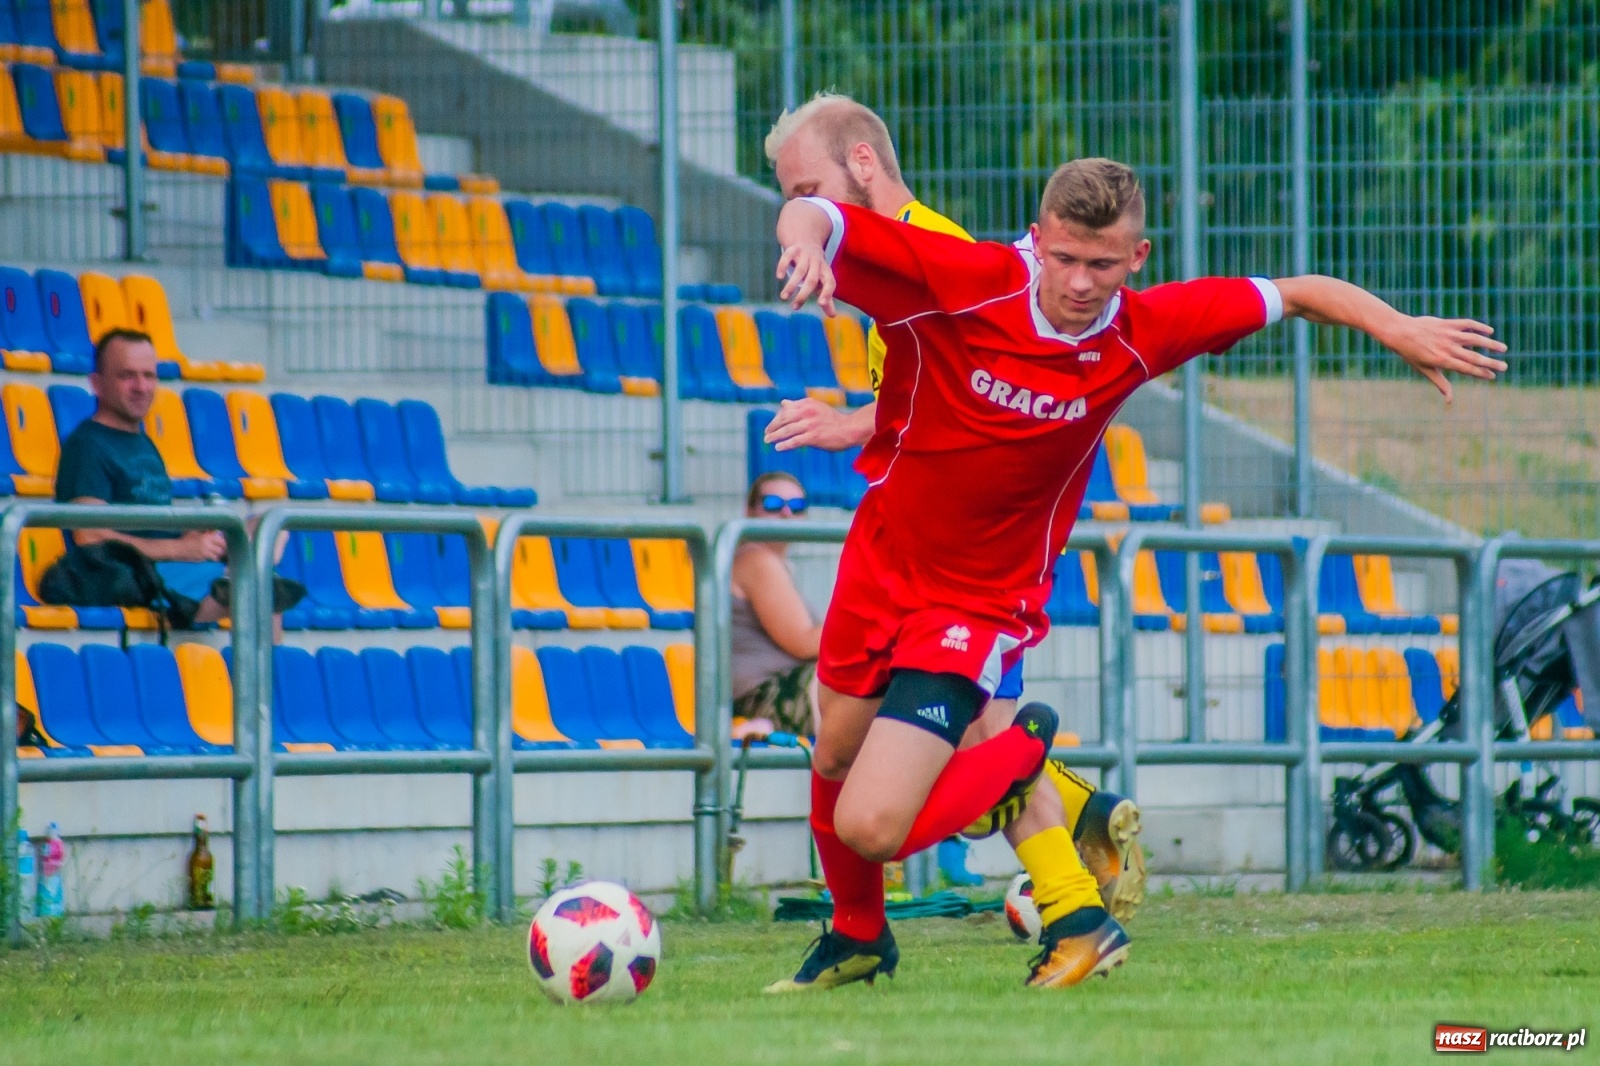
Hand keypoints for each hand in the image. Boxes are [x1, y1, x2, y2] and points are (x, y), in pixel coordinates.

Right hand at [175, 529, 226, 562]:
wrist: (176, 548)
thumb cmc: (185, 539)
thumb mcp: (195, 531)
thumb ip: (205, 530)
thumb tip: (215, 529)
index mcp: (206, 536)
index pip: (221, 539)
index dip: (224, 542)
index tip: (224, 543)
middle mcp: (207, 543)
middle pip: (222, 547)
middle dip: (224, 549)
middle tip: (224, 550)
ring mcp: (205, 551)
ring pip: (219, 554)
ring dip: (220, 554)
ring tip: (220, 554)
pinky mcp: (202, 558)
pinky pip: (213, 559)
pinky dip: (214, 558)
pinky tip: (214, 558)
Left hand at [765, 398, 866, 451]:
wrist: (849, 429)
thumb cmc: (833, 420)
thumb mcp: (816, 407)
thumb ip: (799, 406)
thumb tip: (783, 403)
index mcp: (807, 403)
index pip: (786, 409)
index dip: (777, 418)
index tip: (772, 425)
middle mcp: (808, 412)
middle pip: (784, 419)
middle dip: (773, 426)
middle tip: (766, 433)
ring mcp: (810, 424)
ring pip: (787, 430)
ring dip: (775, 436)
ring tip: (767, 440)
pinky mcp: (814, 437)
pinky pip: (795, 441)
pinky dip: (785, 445)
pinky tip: (778, 448)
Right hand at [775, 242, 836, 315]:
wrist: (807, 241)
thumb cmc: (816, 268)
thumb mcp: (822, 281)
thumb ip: (827, 298)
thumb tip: (833, 316)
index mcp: (826, 272)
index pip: (830, 282)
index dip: (827, 293)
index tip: (820, 304)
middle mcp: (817, 263)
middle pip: (812, 279)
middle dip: (803, 294)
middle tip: (794, 307)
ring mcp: (805, 255)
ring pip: (800, 270)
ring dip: (791, 285)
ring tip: (783, 297)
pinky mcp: (794, 249)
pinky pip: (788, 256)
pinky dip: (783, 266)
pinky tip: (779, 277)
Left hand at [1382, 315, 1507, 401]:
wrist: (1400, 332)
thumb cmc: (1412, 354)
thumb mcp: (1425, 370)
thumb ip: (1440, 383)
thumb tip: (1449, 400)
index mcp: (1442, 361)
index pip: (1467, 369)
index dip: (1481, 373)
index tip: (1493, 376)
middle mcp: (1447, 348)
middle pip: (1474, 356)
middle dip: (1491, 363)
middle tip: (1504, 367)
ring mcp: (1448, 335)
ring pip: (1475, 339)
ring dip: (1490, 344)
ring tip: (1502, 349)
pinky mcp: (1448, 324)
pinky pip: (1467, 324)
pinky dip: (1479, 327)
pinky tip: (1490, 331)